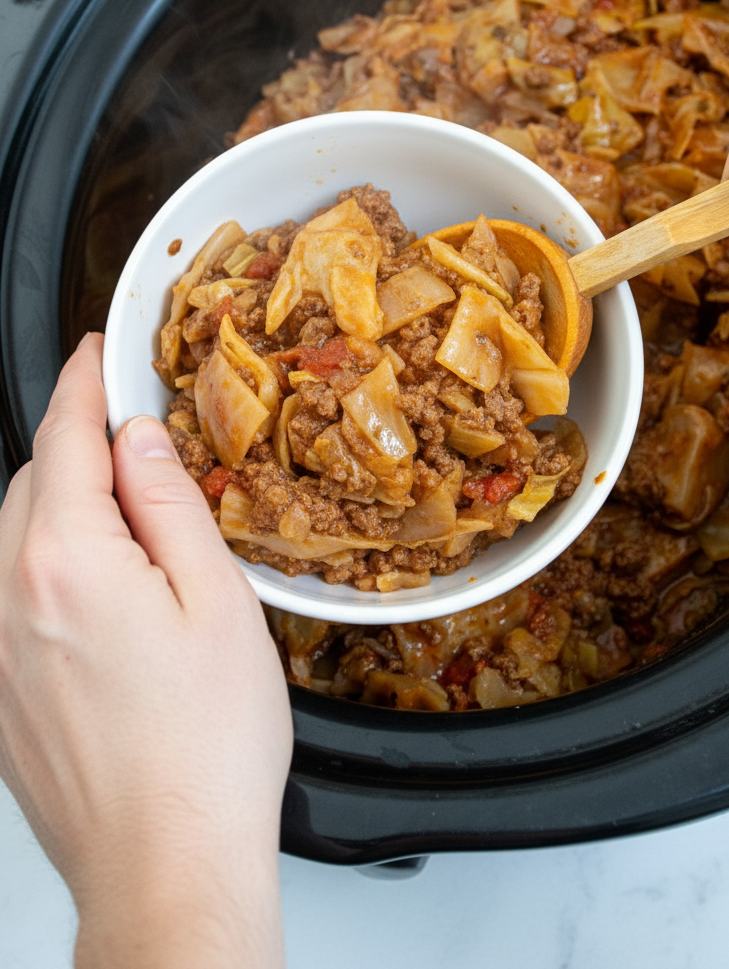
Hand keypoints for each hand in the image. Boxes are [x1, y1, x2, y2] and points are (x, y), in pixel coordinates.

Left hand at [0, 334, 290, 968]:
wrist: (166, 867)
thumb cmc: (204, 750)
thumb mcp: (216, 601)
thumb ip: (170, 505)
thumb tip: (140, 441)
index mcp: (67, 564)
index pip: (64, 439)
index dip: (83, 384)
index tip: (96, 353)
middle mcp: (10, 601)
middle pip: (32, 483)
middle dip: (75, 444)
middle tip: (131, 434)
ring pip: (16, 539)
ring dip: (62, 506)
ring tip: (129, 514)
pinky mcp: (0, 695)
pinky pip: (11, 597)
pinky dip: (48, 566)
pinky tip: (105, 591)